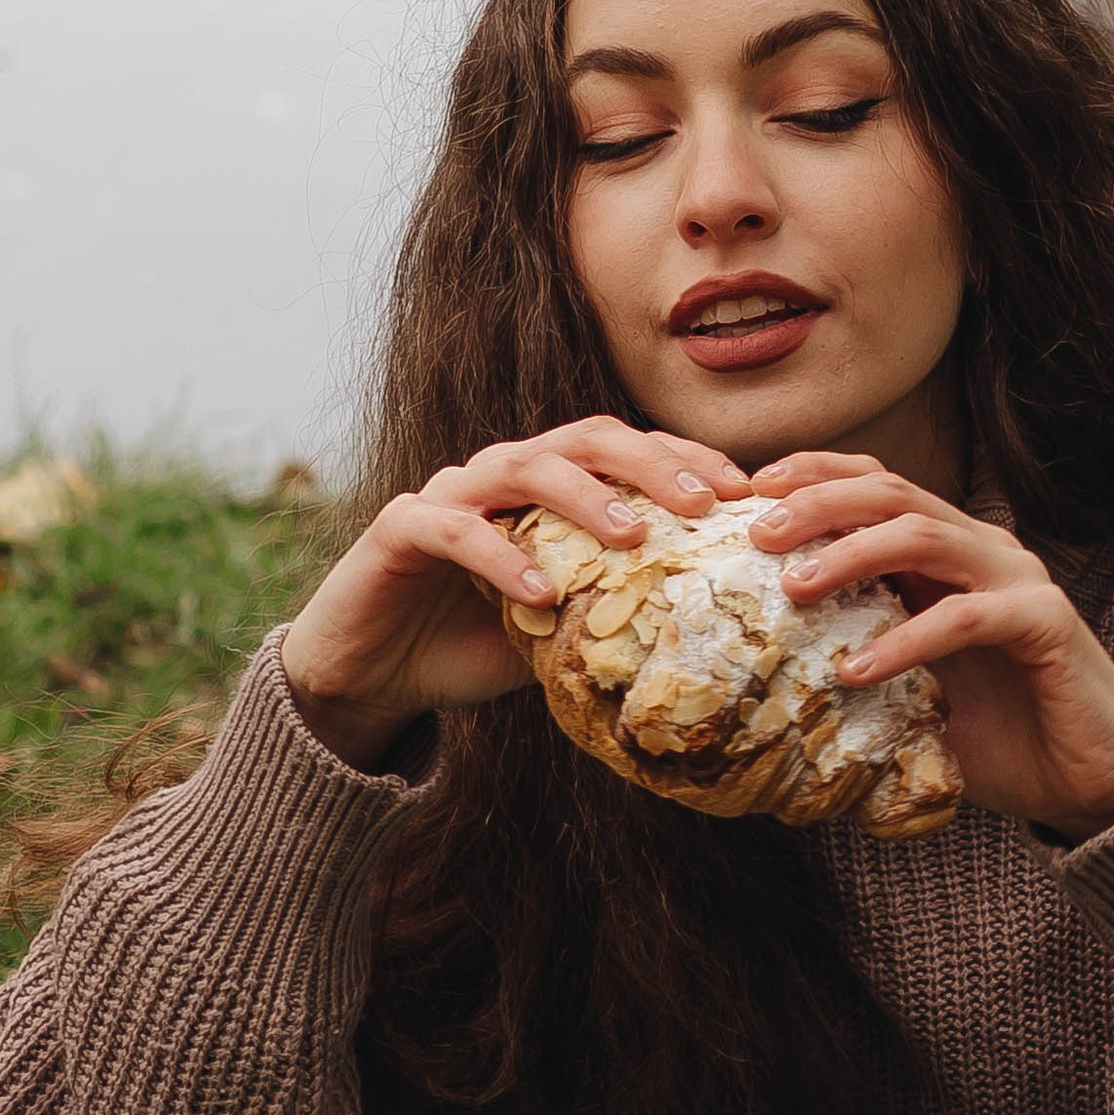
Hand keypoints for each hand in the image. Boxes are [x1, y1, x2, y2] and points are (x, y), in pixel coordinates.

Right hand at [281, 418, 752, 771]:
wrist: (370, 676)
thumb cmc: (469, 647)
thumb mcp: (559, 635)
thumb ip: (613, 616)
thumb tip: (710, 638)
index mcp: (545, 489)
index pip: (624, 452)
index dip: (683, 460)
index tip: (743, 491)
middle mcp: (501, 475)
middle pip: (584, 438)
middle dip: (649, 462)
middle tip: (704, 502)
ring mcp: (449, 494)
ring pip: (523, 465)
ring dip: (584, 495)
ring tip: (632, 534)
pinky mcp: (400, 528)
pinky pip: (455, 528)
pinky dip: (501, 556)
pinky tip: (543, 592)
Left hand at [749, 453, 1113, 840]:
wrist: (1086, 778)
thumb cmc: (994, 731)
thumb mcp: (910, 686)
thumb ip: (857, 656)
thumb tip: (759, 670)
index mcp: (947, 554)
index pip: (878, 484)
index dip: (815, 474)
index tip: (750, 491)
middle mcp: (982, 550)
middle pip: (893, 493)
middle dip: (820, 503)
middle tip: (759, 534)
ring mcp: (1017, 579)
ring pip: (925, 536)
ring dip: (852, 554)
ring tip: (796, 589)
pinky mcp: (1045, 621)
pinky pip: (966, 616)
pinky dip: (906, 639)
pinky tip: (857, 671)